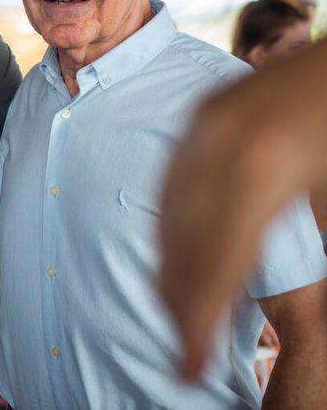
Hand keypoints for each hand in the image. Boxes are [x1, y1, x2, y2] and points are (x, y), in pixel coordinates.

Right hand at [158, 40, 326, 378]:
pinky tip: (179, 252)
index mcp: (260, 166)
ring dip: (169, 266)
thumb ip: (312, 260)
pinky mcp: (206, 112)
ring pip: (167, 210)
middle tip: (181, 353)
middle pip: (180, 240)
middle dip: (178, 301)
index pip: (214, 262)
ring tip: (180, 312)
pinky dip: (169, 224)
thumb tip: (286, 314)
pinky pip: (171, 180)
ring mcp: (206, 121)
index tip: (187, 367)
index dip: (198, 321)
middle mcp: (217, 140)